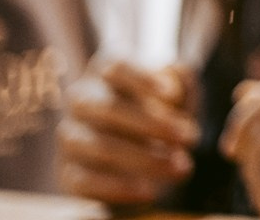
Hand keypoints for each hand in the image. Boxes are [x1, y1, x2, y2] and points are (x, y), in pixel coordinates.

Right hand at [57, 59, 197, 207]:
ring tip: (181, 168)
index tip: (172, 95)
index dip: (142, 79)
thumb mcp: (175, 93)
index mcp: (104, 71)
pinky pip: (85, 182)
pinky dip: (118, 188)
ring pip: (99, 146)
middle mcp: (81, 100)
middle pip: (108, 107)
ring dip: (143, 159)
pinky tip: (148, 192)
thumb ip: (180, 80)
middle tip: (191, 137)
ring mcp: (70, 137)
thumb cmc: (159, 110)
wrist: (133, 154)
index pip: (116, 67)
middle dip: (152, 124)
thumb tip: (175, 77)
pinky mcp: (67, 172)